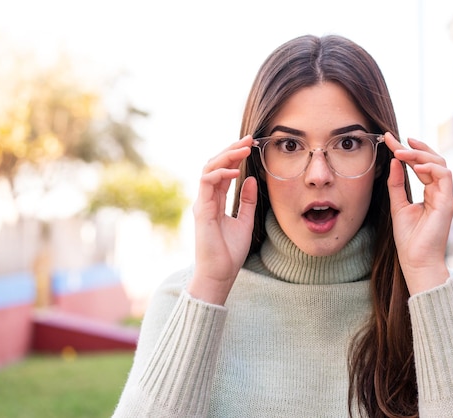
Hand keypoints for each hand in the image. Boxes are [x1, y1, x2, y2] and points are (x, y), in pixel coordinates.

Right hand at [189, 135, 257, 304]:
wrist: (219, 274)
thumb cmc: (229, 252)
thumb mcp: (244, 222)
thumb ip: (246, 201)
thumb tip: (250, 179)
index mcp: (215, 201)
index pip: (223, 172)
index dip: (235, 156)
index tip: (251, 145)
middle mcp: (206, 199)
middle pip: (214, 165)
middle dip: (231, 150)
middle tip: (249, 139)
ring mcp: (202, 203)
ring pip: (208, 169)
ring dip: (226, 157)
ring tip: (244, 149)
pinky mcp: (201, 210)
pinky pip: (207, 184)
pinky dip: (221, 174)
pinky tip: (236, 172)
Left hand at [385, 133, 452, 294]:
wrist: (416, 261)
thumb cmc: (409, 238)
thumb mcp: (397, 206)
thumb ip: (397, 184)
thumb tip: (394, 162)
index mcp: (431, 193)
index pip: (421, 165)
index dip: (407, 151)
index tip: (389, 140)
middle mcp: (441, 192)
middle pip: (433, 160)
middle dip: (414, 147)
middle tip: (394, 140)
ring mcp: (446, 196)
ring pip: (440, 163)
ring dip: (419, 155)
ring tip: (400, 152)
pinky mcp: (448, 202)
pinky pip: (444, 176)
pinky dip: (430, 167)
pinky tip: (414, 165)